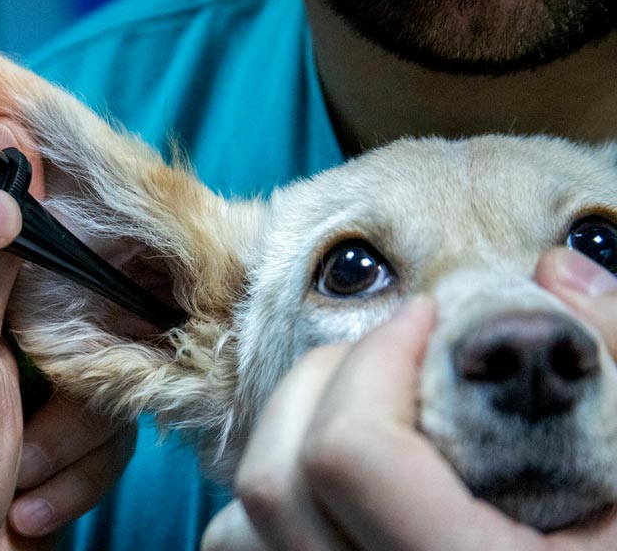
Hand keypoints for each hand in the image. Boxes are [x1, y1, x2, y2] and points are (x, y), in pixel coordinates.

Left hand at [0, 120, 136, 550]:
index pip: (49, 264)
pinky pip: (114, 445)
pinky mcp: (69, 454)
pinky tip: (23, 514)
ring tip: (14, 484)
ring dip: (70, 448)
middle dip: (75, 393)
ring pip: (116, 388)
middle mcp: (13, 353)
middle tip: (35, 430)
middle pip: (99, 327)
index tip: (106, 252)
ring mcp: (43, 405)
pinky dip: (74, 483)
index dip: (80, 257)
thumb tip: (1, 190)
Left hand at [205, 275, 614, 549]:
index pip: (350, 455)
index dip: (379, 358)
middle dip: (324, 380)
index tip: (427, 319)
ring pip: (243, 525)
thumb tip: (556, 272)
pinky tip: (336, 481)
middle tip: (391, 352)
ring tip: (366, 408)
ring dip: (287, 439)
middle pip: (276, 478)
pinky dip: (273, 502)